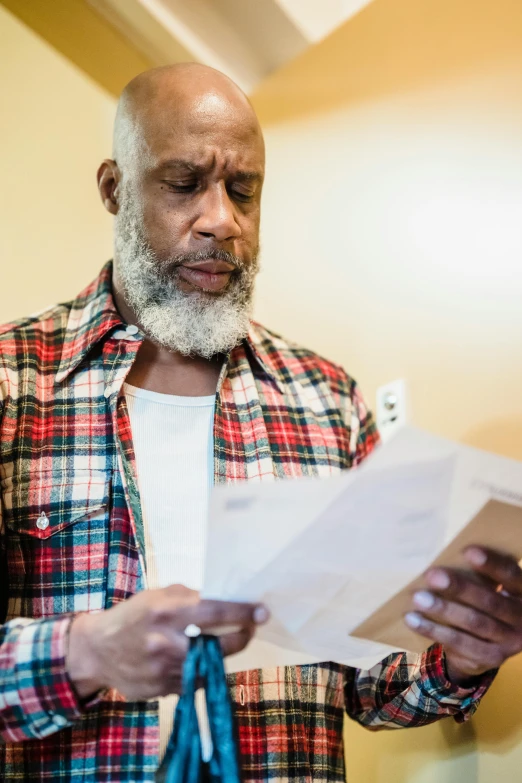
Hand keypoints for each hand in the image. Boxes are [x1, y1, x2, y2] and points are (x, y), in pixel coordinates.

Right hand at [67, 584, 268, 699]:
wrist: (97, 650)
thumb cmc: (133, 616)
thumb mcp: (158, 596)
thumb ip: (190, 598)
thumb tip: (226, 600)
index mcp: (166, 612)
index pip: (215, 612)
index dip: (242, 613)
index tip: (262, 612)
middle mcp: (167, 642)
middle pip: (221, 645)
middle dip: (241, 637)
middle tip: (249, 628)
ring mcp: (165, 670)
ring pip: (211, 666)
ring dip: (220, 654)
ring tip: (218, 641)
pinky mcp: (163, 690)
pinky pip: (196, 681)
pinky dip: (201, 670)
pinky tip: (195, 659)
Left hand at [404, 547, 521, 684]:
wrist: (489, 648)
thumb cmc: (484, 604)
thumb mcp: (489, 589)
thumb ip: (479, 576)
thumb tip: (443, 555)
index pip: (511, 574)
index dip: (491, 564)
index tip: (466, 551)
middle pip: (490, 601)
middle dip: (460, 588)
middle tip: (432, 575)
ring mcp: (509, 642)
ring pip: (474, 623)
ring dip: (443, 609)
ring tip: (418, 598)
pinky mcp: (490, 658)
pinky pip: (460, 643)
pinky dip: (434, 630)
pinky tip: (413, 620)